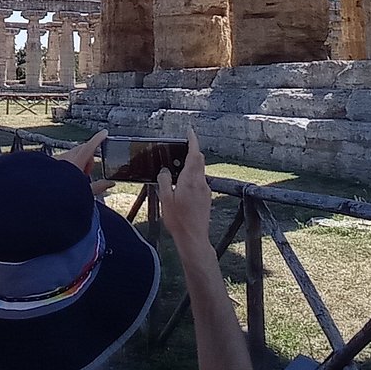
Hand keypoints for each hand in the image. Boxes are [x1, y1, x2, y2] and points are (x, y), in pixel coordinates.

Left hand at [55, 130, 113, 196]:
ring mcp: (57, 159)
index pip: (90, 146)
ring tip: (75, 178)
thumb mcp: (85, 193)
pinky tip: (65, 177)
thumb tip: (110, 183)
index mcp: (76, 163)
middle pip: (82, 149)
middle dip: (88, 157)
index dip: (98, 138)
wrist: (44, 196)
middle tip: (86, 173)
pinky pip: (63, 157)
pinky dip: (68, 163)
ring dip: (78, 161)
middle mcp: (66, 158)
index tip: (104, 133)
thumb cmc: (63, 195)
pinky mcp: (50, 162)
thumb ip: (99, 186)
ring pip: (72, 153)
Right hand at [158, 128, 212, 255]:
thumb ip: (164, 180)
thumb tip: (165, 170)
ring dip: (191, 164)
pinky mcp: (206, 198)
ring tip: (177, 166)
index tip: (189, 131)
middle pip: (199, 160)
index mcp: (190, 180)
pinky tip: (182, 184)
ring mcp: (205, 191)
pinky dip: (192, 175)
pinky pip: (200, 180)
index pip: (194, 154)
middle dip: (192, 150)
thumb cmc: (178, 220)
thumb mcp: (165, 199)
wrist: (194, 238)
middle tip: (181, 146)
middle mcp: (201, 183)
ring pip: (199, 171)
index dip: (192, 140)